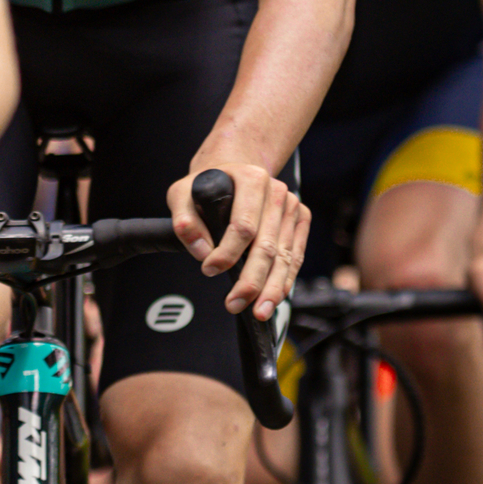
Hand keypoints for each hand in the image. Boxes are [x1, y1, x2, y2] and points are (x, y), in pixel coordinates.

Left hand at [169, 159, 309, 321]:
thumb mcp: (182, 193)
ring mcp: (292, 207)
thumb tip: (200, 252)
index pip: (243, 225)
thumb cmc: (208, 185)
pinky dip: (285, 280)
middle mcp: (277, 192)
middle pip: (267, 245)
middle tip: (236, 303)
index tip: (209, 270)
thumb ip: (184, 220)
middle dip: (252, 280)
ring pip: (285, 256)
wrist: (233, 172)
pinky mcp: (300, 221)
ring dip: (272, 288)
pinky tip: (274, 297)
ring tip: (259, 311)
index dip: (227, 253)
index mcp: (251, 179)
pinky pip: (295, 256)